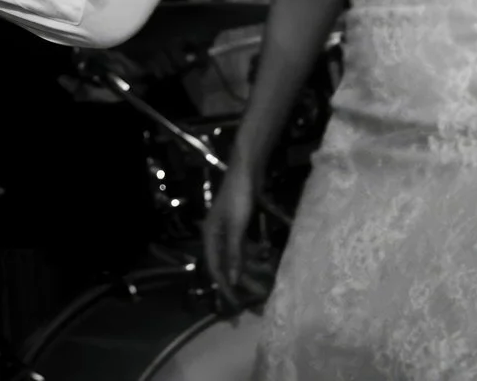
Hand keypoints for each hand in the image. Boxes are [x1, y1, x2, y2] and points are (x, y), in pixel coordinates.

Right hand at [203, 164, 259, 299]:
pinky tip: (266, 260)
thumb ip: (234, 253)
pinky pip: (245, 247)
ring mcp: (229, 230)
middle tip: (257, 297)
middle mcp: (217, 235)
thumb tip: (231, 280)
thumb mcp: (237, 227)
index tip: (237, 305)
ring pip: (238, 257)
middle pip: (227, 264)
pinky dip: (254, 255)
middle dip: (241, 281)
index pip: (216, 268)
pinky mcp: (240, 225)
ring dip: (250, 269)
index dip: (225, 287)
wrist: (247, 170)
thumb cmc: (239, 197)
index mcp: (211, 236)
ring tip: (266, 281)